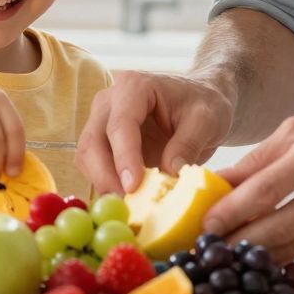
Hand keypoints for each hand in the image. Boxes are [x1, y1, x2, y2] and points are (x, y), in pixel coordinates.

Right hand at [77, 69, 233, 194]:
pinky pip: (95, 167)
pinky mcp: (104, 144)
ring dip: (103, 184)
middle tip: (125, 204)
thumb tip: (168, 174)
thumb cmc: (203, 104)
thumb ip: (188, 144)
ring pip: (87, 157)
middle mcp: (109, 102)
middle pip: (93, 142)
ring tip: (128, 206)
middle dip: (106, 176)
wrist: (201, 101)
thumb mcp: (206, 120)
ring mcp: (102, 122)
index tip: (133, 186)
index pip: (120, 125)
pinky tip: (127, 202)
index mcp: (133, 87)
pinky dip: (106, 186)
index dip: (124, 157)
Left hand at [201, 98, 293, 263]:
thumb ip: (260, 158)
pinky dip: (286, 251)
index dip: (230, 213)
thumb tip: (218, 184)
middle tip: (208, 249)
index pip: (265, 191)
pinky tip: (264, 251)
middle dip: (237, 243)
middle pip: (277, 228)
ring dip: (258, 253)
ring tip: (229, 254)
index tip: (203, 225)